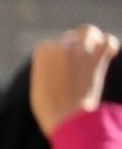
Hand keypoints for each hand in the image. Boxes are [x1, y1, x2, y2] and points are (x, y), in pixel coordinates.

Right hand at [31, 23, 119, 137]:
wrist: (66, 118)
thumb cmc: (50, 109)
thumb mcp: (39, 87)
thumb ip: (46, 70)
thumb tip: (55, 66)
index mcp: (42, 54)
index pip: (47, 46)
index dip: (54, 57)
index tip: (58, 69)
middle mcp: (60, 48)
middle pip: (68, 37)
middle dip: (72, 47)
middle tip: (77, 63)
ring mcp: (80, 51)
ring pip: (88, 31)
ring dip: (92, 38)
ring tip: (95, 49)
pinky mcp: (97, 59)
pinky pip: (108, 41)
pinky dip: (110, 44)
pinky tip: (110, 54)